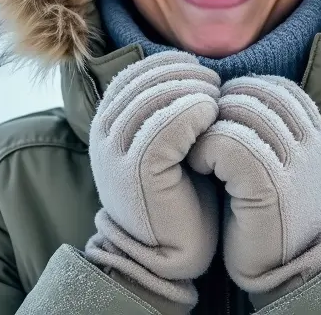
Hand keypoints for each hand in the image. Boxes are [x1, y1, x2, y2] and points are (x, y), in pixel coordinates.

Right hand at [84, 51, 222, 307]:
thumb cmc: (181, 196)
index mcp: (108, 123)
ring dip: (191, 89)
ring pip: (154, 95)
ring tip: (217, 99)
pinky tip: (211, 115)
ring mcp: (116, 153)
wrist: (169, 255)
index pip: (137, 72)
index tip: (204, 75)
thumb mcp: (169, 144)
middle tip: (215, 85)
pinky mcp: (137, 171)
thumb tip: (190, 65)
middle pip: (144, 79)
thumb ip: (167, 108)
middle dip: (184, 74)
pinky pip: (163, 124)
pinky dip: (190, 112)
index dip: (173, 66)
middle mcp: (104, 134)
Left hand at [187, 75, 320, 298]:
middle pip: (246, 93)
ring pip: (236, 112)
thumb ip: (253, 113)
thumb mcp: (265, 146)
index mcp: (307, 120)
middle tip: (202, 144)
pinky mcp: (273, 184)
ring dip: (205, 131)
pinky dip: (204, 151)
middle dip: (214, 114)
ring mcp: (295, 159)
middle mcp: (308, 134)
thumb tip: (212, 80)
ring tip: (199, 155)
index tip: (217, 131)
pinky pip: (228, 143)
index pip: (258, 83)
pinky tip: (197, 166)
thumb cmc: (260, 200)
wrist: (280, 261)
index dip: (227, 101)